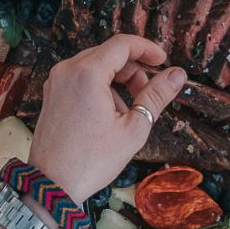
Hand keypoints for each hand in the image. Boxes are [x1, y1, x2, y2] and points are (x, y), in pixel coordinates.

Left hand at [28, 35, 186, 202]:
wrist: (52, 184)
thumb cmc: (91, 160)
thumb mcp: (133, 128)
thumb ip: (156, 96)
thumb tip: (177, 74)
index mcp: (87, 73)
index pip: (122, 44)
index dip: (147, 49)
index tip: (163, 61)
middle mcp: (67, 70)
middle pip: (109, 54)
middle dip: (133, 69)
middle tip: (147, 95)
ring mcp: (56, 81)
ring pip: (95, 65)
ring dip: (117, 79)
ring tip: (128, 111)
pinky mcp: (51, 93)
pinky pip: (81, 78)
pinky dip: (100, 87)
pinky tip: (109, 114)